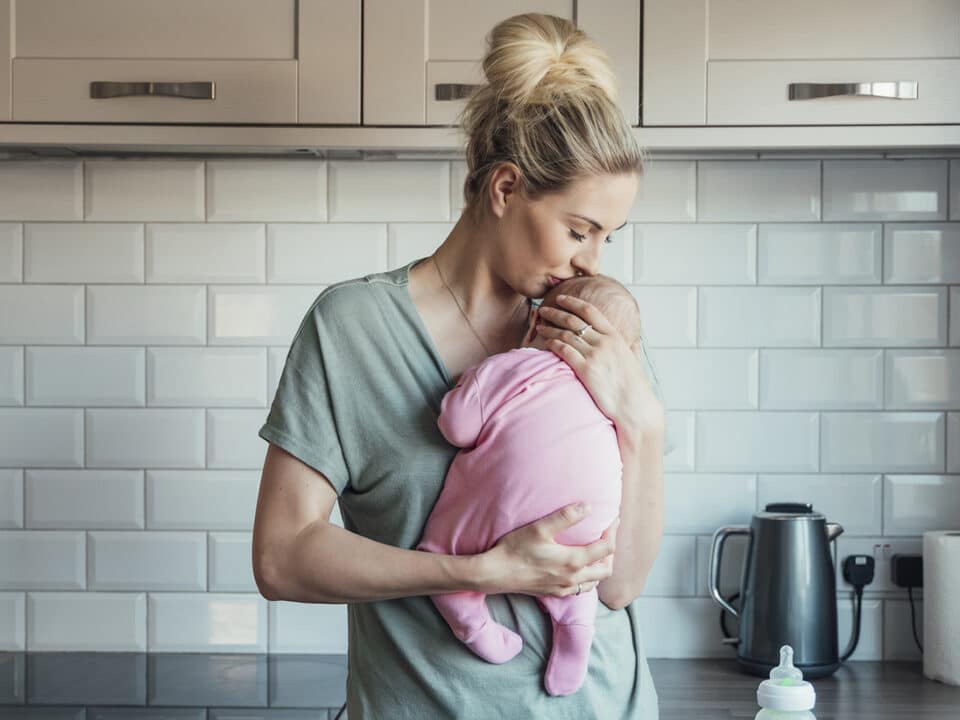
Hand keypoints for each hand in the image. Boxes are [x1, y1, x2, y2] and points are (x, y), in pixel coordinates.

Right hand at [480, 503, 618, 596]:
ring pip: (594, 582)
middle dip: (611, 552)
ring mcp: (563, 588)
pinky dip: (587, 578)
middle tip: (606, 535)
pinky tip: (578, 568)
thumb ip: (565, 517)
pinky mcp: (554, 593)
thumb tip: (588, 507)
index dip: (613, 532)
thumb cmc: (515, 549)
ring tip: (596, 551)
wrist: (495, 573)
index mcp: (573, 561)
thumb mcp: (539, 528)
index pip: (605, 548)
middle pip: (606, 569)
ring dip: (600, 567)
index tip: (613, 519)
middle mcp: (572, 578)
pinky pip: (580, 589)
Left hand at [536, 295, 663, 433]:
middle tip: (543, 309)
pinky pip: (564, 351)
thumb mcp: (636, 362)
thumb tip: (634, 343)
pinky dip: (552, 344)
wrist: (635, 406)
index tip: (561, 298)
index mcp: (615, 337)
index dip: (573, 302)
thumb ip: (632, 350)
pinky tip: (545, 342)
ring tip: (539, 327)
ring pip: (566, 334)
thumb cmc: (635, 387)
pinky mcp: (586, 370)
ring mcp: (594, 355)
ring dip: (550, 328)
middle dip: (555, 312)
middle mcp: (604, 342)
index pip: (590, 311)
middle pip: (573, 320)